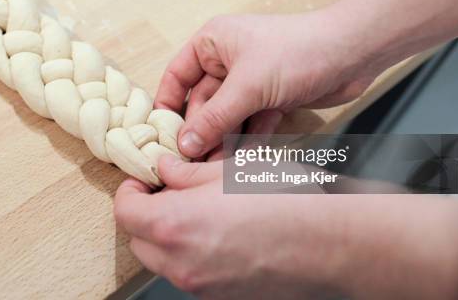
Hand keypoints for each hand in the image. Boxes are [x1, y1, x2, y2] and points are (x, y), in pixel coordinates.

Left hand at [115, 156, 457, 299]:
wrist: (332, 241)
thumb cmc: (284, 198)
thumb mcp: (228, 170)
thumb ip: (185, 172)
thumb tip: (165, 170)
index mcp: (173, 226)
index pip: (125, 211)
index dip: (130, 189)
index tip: (144, 178)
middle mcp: (180, 264)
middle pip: (139, 240)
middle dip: (146, 214)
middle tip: (169, 192)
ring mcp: (201, 287)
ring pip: (163, 260)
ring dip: (168, 235)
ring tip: (198, 210)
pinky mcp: (223, 297)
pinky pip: (191, 274)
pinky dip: (191, 253)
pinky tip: (221, 232)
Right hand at [155, 11, 380, 158]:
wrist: (354, 52)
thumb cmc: (298, 51)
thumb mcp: (248, 86)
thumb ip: (214, 117)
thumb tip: (185, 145)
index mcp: (213, 43)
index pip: (178, 76)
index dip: (167, 105)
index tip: (161, 136)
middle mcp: (228, 61)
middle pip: (203, 102)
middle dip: (201, 132)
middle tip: (192, 163)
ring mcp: (251, 81)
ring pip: (227, 116)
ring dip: (223, 141)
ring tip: (215, 170)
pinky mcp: (272, 97)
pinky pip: (252, 122)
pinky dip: (249, 140)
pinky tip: (244, 161)